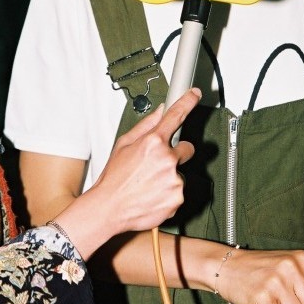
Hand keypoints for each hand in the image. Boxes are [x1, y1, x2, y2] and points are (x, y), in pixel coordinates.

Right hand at [93, 88, 199, 233]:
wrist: (109, 208)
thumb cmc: (114, 178)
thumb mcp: (123, 145)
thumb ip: (145, 126)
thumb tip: (160, 111)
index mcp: (153, 142)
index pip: (176, 115)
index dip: (188, 102)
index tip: (195, 94)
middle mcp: (167, 159)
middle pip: (187, 149)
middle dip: (176, 154)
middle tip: (157, 164)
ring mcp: (174, 179)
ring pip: (182, 172)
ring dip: (170, 176)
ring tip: (149, 183)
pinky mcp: (178, 197)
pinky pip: (179, 191)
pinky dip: (169, 193)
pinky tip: (153, 194)